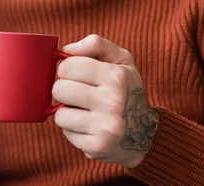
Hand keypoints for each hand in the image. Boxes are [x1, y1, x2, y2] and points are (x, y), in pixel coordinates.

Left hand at [52, 34, 159, 167]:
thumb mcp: (121, 61)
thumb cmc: (125, 90)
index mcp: (117, 76)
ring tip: (83, 111)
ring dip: (67, 112)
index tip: (76, 75)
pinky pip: (66, 133)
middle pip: (59, 89)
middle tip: (78, 94)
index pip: (68, 66)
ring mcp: (105, 126)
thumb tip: (66, 49)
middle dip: (64, 91)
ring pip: (59, 114)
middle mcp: (113, 101)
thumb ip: (96, 45)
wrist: (144, 134)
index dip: (67, 70)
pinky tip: (88, 126)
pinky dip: (73, 129)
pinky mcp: (97, 146)